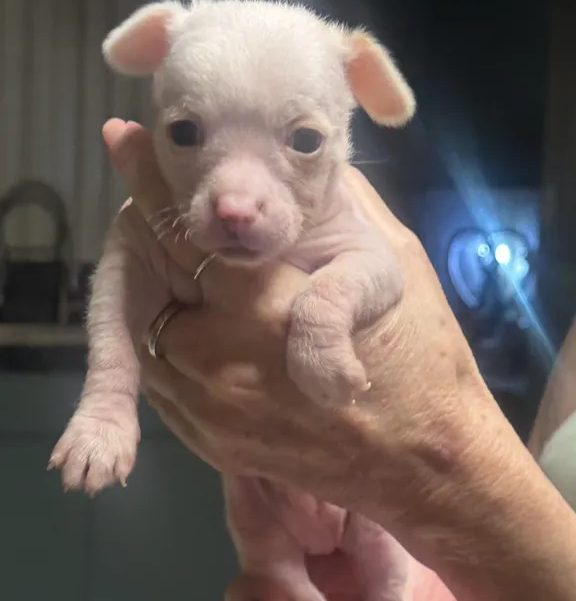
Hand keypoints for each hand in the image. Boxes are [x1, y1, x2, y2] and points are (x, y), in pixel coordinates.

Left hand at [102, 117, 492, 539]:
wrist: (426, 463)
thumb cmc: (421, 358)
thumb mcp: (394, 263)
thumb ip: (341, 207)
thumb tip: (307, 164)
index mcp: (266, 306)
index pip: (189, 230)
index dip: (151, 180)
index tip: (124, 138)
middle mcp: (221, 359)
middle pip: (156, 282)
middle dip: (156, 239)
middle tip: (163, 208)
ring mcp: (210, 410)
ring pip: (153, 333)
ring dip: (166, 298)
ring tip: (193, 275)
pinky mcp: (211, 444)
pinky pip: (167, 383)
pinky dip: (177, 349)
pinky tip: (207, 327)